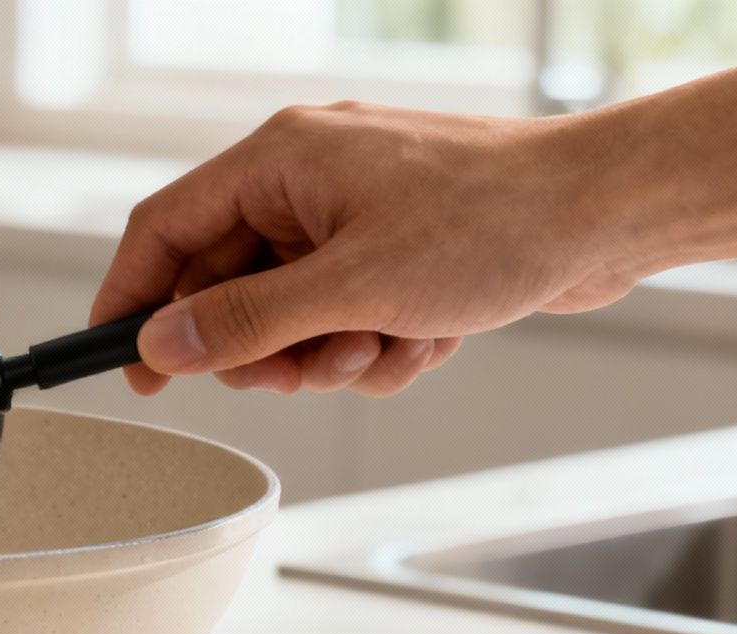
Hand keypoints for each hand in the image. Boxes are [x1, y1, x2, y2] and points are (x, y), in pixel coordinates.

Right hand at [90, 101, 646, 396]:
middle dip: (265, 347)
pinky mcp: (392, 252)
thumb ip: (244, 321)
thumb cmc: (494, 221)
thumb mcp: (351, 287)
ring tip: (386, 343)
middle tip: (300, 369)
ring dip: (330, 354)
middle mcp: (305, 182)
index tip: (125, 366)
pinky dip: (376, 345)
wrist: (611, 211)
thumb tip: (163, 345)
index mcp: (278, 161)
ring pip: (288, 319)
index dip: (132, 302)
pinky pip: (343, 321)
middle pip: (226, 288)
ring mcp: (350, 218)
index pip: (163, 231)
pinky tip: (426, 335)